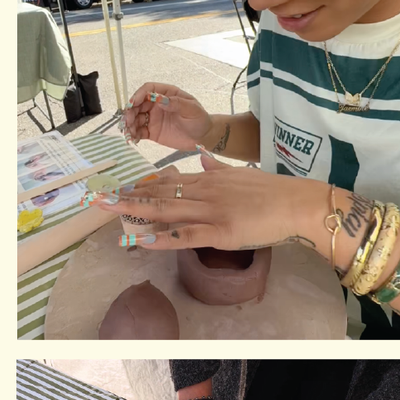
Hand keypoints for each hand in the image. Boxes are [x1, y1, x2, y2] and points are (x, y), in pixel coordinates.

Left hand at [89, 155, 321, 253]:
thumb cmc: (273, 192)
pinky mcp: (222, 231)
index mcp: (208, 180)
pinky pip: (186, 235)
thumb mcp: (241, 175)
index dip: (141, 186)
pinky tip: (142, 240)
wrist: (300, 203)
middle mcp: (204, 192)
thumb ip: (219, 169)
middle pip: (159, 193)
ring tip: (109, 210)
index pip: (167, 182)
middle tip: (99, 198)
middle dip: (127, 196)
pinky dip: (162, 238)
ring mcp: (211, 211)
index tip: (119, 188)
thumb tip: (204, 159)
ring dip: (135, 210)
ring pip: (166, 210)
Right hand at [122, 82, 213, 151]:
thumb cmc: (200, 120)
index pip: (148, 89)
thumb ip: (176, 103)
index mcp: (167, 94)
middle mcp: (156, 105)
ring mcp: (152, 118)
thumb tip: (159, 99)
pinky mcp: (151, 131)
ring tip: (129, 132)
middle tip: (128, 121)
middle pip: (137, 104)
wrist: (202, 138)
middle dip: (130, 112)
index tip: (133, 103)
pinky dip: (132, 134)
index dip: (139, 95)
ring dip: (129, 124)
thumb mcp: (192, 110)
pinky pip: (138, 131)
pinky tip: (133, 139)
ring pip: (135, 118)